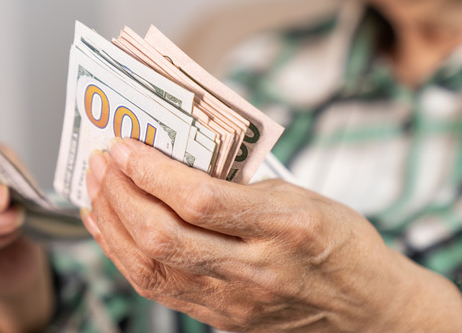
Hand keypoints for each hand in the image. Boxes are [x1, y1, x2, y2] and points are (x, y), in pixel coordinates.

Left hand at [81, 138, 461, 331]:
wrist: (364, 309)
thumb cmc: (338, 240)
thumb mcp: (301, 194)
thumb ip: (238, 184)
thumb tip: (172, 160)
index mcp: (286, 226)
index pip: (200, 200)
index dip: (152, 172)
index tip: (125, 146)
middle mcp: (257, 270)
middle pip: (164, 237)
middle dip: (120, 194)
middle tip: (102, 161)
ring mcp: (235, 302)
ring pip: (151, 267)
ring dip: (112, 224)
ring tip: (97, 188)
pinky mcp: (220, 319)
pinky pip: (158, 288)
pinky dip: (123, 254)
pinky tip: (109, 227)